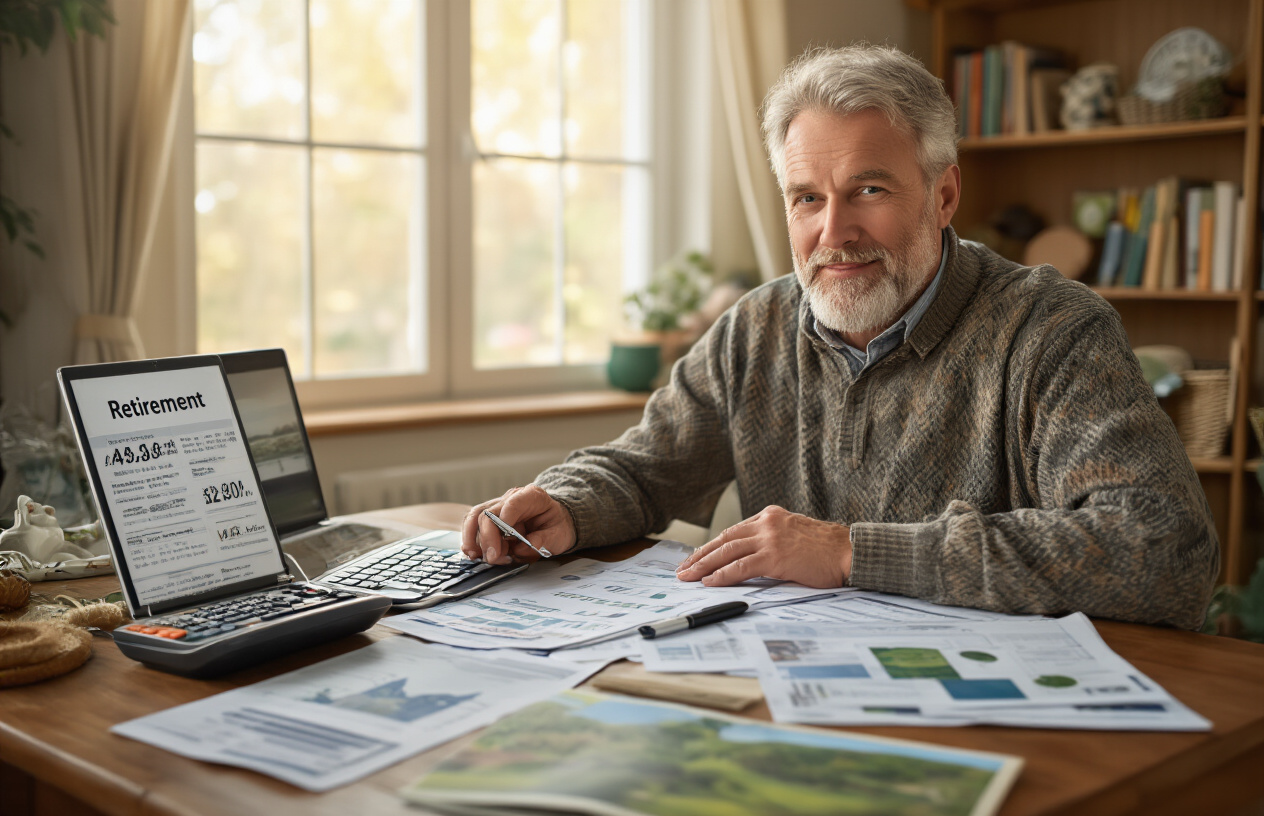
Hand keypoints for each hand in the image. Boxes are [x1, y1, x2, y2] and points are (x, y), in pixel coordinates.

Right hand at [461, 484, 576, 564]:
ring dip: (476, 541)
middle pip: (488, 514)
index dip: (505, 522)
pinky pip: (472, 525)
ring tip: (486, 558)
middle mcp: (511, 498)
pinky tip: (475, 553)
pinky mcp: (489, 518)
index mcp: (532, 496)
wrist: (555, 522)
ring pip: (474, 518)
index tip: (506, 541)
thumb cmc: (557, 526)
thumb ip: (544, 541)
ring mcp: (498, 507)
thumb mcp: (560, 535)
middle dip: (487, 539)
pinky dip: (470, 541)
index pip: (513, 503)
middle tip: (494, 558)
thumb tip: (521, 548)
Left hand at [675, 505, 850, 587]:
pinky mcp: (775, 556)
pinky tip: (710, 581)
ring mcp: (770, 538)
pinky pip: (740, 566)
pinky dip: (722, 575)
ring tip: (688, 576)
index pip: (734, 531)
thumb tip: (749, 559)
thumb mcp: (794, 535)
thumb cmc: (827, 549)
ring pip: (727, 551)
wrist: (849, 551)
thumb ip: (772, 540)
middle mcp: (767, 523)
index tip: (699, 557)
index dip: (713, 546)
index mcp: (771, 516)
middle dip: (701, 555)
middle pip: (724, 538)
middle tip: (684, 567)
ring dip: (704, 565)